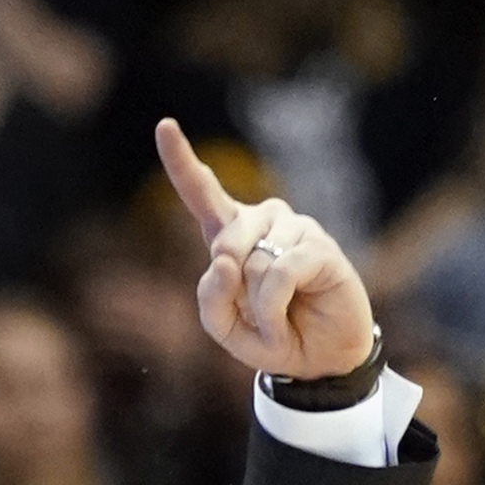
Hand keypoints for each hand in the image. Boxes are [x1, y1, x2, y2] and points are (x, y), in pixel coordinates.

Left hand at [154, 118, 376, 381]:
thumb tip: (222, 260)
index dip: (181, 161)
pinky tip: (292, 314)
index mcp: (231, 234)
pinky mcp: (319, 245)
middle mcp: (263, 221)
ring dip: (258, 307)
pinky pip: (279, 274)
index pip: (202, 193)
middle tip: (255, 313)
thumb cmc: (271, 335)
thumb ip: (210, 299)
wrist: (319, 359)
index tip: (164, 126)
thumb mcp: (225, 328)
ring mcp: (294, 228)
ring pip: (253, 263)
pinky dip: (275, 309)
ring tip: (278, 316)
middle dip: (232, 288)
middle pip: (224, 242)